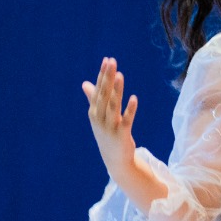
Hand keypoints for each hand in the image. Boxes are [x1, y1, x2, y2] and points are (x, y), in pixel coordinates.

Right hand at [81, 58, 138, 173]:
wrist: (115, 160)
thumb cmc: (106, 135)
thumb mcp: (98, 117)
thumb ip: (93, 99)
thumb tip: (85, 83)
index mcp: (94, 112)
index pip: (98, 90)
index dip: (102, 75)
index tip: (107, 60)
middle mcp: (99, 119)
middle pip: (104, 95)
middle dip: (107, 78)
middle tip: (112, 61)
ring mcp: (110, 127)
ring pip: (113, 106)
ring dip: (116, 90)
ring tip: (120, 75)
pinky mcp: (121, 135)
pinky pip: (126, 120)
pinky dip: (130, 109)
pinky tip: (134, 98)